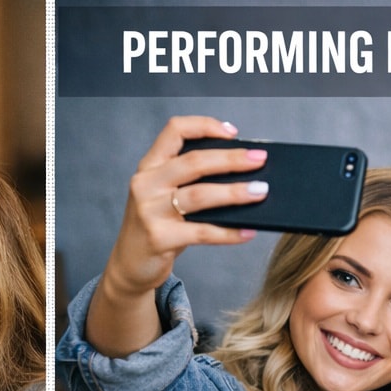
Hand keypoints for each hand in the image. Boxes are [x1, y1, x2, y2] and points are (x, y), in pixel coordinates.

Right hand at [99, 116, 266, 304]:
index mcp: (149, 166)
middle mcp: (146, 184)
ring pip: (200, 195)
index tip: (232, 133)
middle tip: (260, 160)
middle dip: (231, 159)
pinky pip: (202, 232)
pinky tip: (247, 232)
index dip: (205, 126)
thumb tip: (241, 171)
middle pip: (194, 162)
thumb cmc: (156, 225)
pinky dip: (228, 232)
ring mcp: (150, 211)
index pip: (175, 130)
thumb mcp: (163, 195)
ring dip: (235, 193)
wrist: (130, 265)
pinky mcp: (159, 238)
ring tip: (260, 192)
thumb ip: (189, 180)